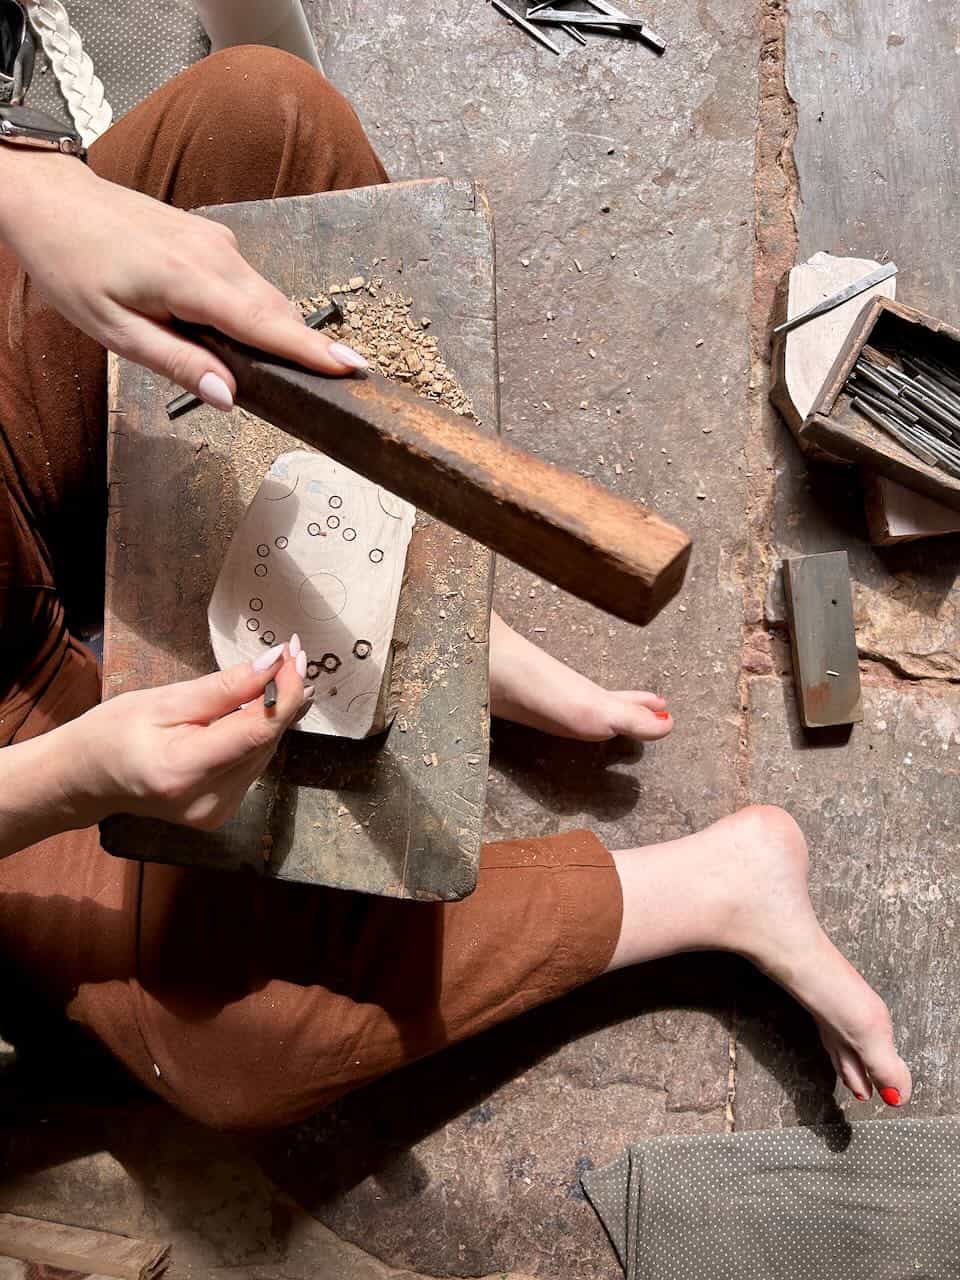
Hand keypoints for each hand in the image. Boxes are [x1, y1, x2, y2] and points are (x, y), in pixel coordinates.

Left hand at [0, 153, 365, 407]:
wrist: (52, 201)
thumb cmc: (72, 265)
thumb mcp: (114, 330)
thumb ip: (175, 362)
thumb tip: (226, 395)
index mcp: (188, 281)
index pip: (265, 323)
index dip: (311, 350)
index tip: (352, 367)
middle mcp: (213, 255)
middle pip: (276, 311)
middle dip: (306, 346)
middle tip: (337, 379)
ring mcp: (215, 242)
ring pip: (265, 295)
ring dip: (279, 330)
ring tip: (293, 364)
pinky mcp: (211, 238)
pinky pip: (248, 282)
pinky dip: (257, 310)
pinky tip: (244, 332)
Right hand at [66, 638, 310, 829]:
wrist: (87, 778)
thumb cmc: (114, 732)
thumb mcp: (165, 699)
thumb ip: (224, 687)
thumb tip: (273, 664)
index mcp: (184, 770)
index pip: (256, 731)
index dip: (285, 692)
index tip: (294, 655)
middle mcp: (206, 800)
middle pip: (264, 742)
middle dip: (283, 696)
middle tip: (292, 655)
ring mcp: (216, 811)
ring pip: (264, 753)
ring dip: (275, 714)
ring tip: (281, 675)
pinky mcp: (221, 812)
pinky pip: (252, 765)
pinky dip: (258, 735)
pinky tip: (259, 708)